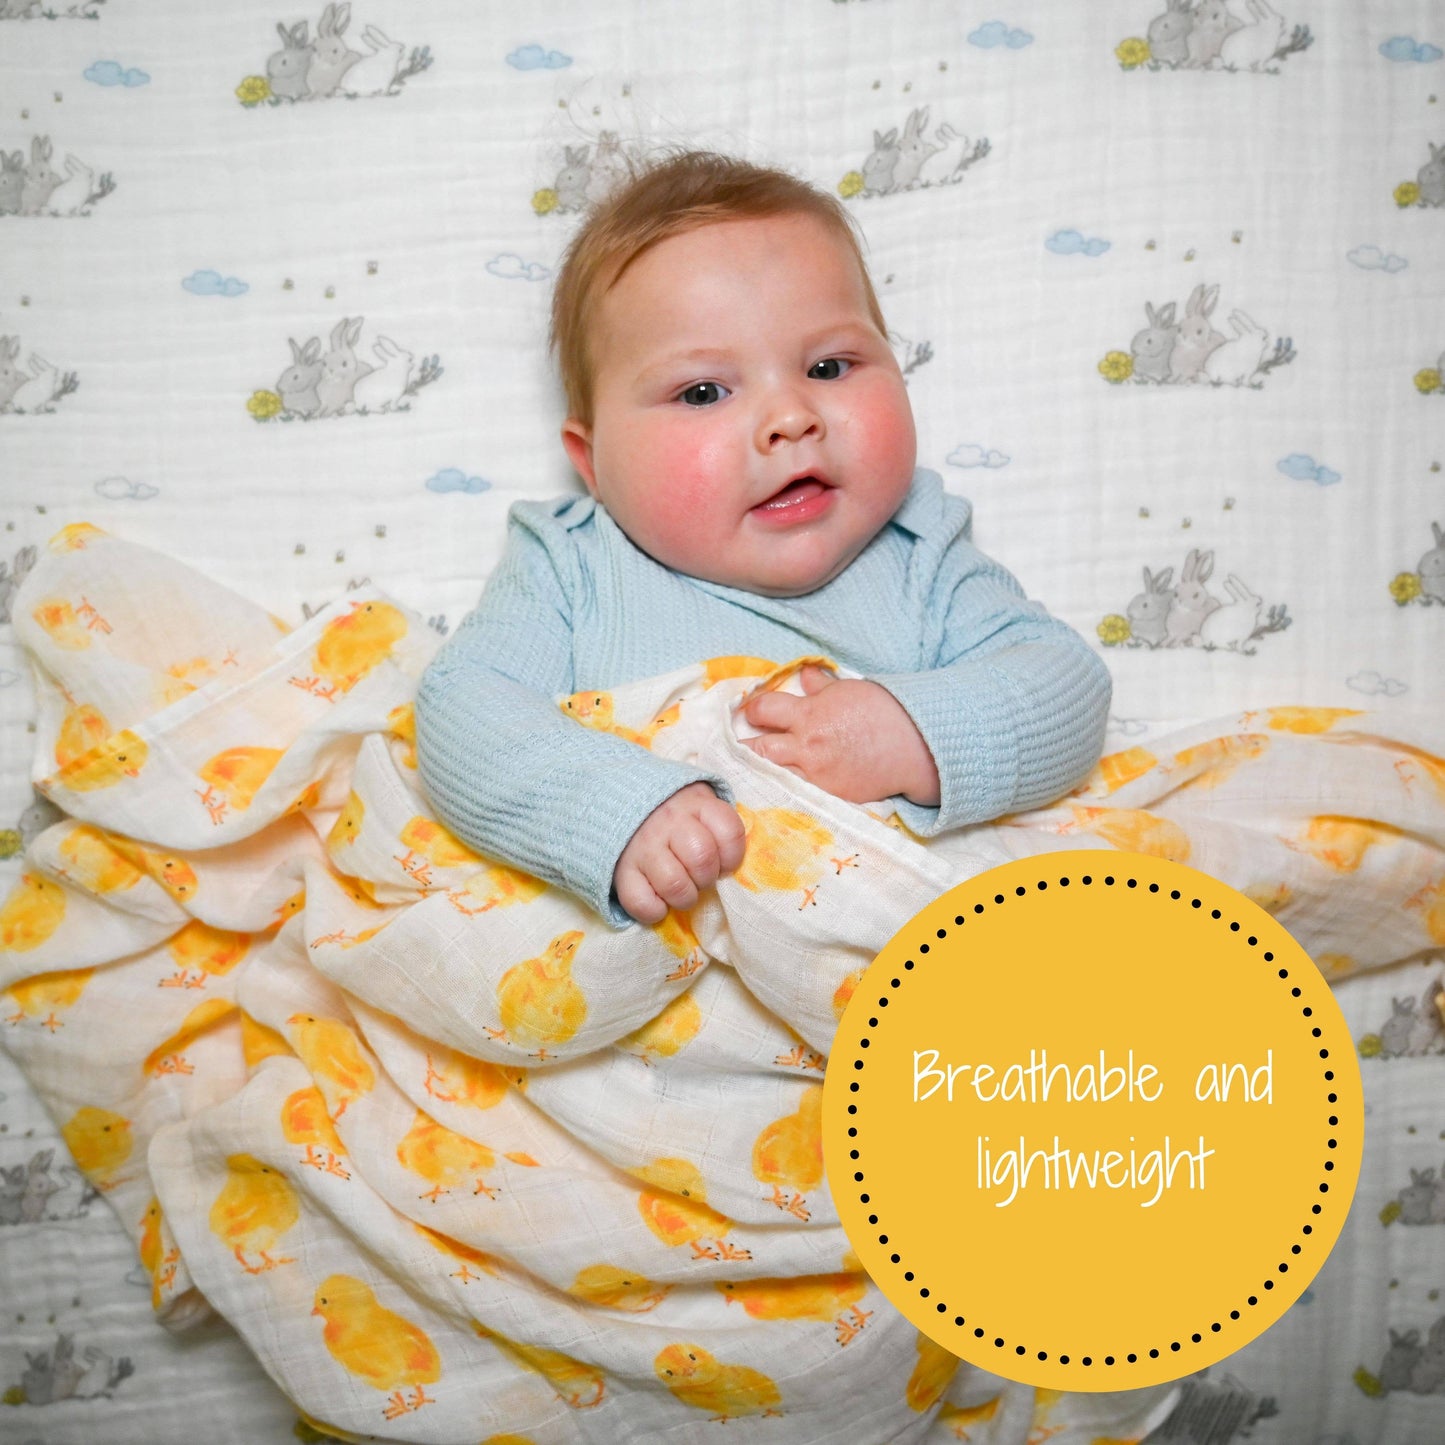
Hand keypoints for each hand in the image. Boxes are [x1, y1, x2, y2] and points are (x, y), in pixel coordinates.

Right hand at [613, 782, 746, 925]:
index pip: (729, 832)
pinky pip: (641, 902)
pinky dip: (654, 911)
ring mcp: (643, 846)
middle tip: (699, 877)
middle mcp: (669, 822)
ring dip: (685, 897)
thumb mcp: (702, 806)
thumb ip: (720, 828)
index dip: (732, 857)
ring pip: (674, 884)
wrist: (625, 801)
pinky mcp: (622, 870)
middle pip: (702, 859)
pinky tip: (658, 901)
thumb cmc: (677, 815)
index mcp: (697, 804)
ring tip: (682, 891)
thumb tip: (733, 869)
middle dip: (707, 878)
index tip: (723, 864)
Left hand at [738, 665, 940, 805]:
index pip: (763, 710)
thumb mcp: (849, 690)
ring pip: (769, 775)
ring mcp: (814, 775)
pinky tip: (769, 791)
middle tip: (729, 748)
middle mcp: (805, 746)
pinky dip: (781, 791)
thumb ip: (821, 687)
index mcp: (809, 714)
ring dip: (754, 772)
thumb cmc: (884, 712)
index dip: (753, 710)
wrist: (915, 745)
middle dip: (739, 747)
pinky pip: (793, 794)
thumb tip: (805, 675)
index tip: (749, 712)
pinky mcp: (827, 795)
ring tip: (740, 772)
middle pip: (755, 749)